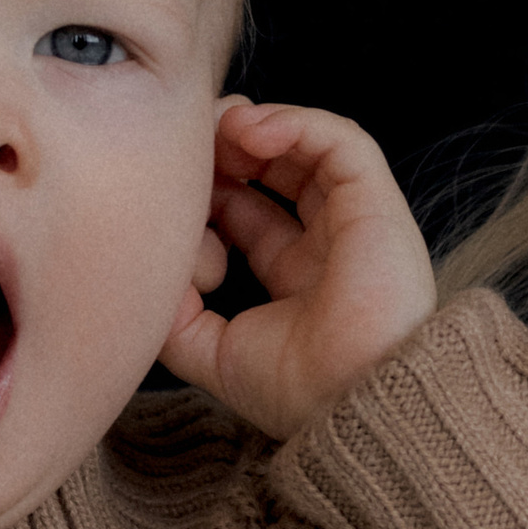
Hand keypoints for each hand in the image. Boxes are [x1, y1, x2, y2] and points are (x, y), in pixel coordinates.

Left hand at [158, 100, 436, 440]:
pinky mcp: (378, 203)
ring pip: (307, 146)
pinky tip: (250, 132)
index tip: (169, 193)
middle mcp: (327, 244)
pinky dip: (293, 123)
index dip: (205, 191)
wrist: (355, 404)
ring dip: (254, 127)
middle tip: (187, 144)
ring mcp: (356, 221)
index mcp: (295, 278)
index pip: (245, 211)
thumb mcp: (210, 351)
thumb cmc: (296, 391)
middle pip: (272, 171)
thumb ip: (173, 312)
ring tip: (219, 129)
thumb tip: (149, 265)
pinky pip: (340, 141)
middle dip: (224, 148)